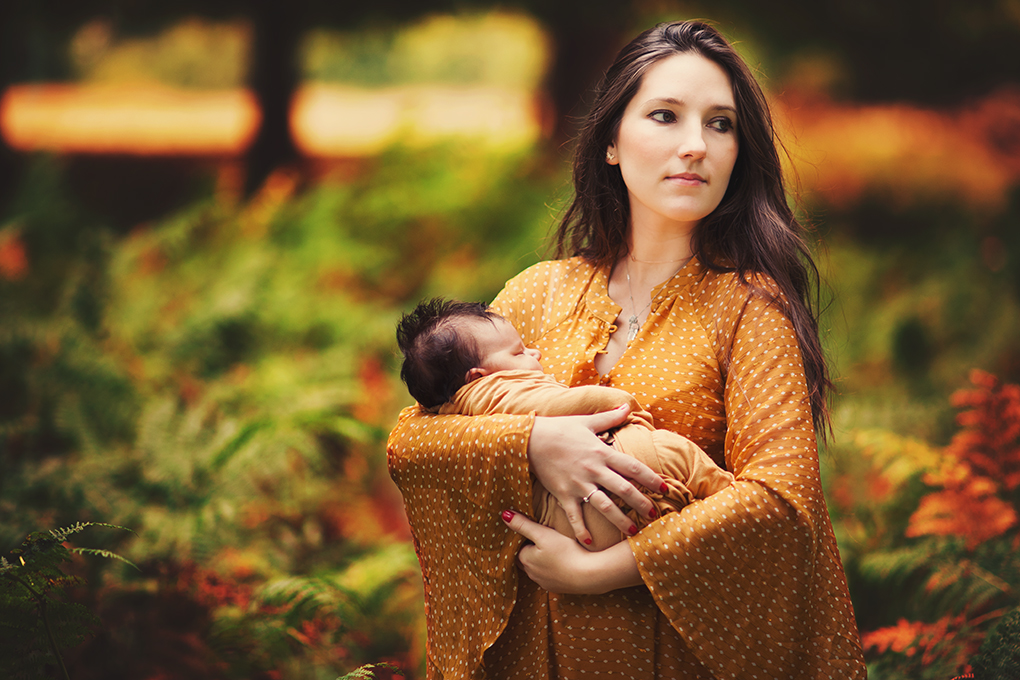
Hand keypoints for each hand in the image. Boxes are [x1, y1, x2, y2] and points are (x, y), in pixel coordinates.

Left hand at [501, 510, 641, 593]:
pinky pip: (552, 577)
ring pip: (539, 569)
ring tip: (555, 550)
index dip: (526, 539)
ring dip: (544, 561)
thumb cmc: (566, 552)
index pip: (519, 548)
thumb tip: (504, 514)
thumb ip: (523, 525)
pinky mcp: (559, 588)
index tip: (536, 532)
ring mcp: (545, 583)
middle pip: (527, 559)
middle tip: (544, 540)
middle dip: (533, 551)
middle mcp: (532, 575)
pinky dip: (555, 570)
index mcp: (525, 560)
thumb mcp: (543, 534)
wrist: (590, 575)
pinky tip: (565, 562)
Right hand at [527, 405, 664, 542]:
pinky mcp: (564, 494)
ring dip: (620, 520)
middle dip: (641, 503)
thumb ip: (609, 417)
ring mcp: (579, 484)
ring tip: (632, 532)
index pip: (632, 467)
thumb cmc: (559, 428)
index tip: (665, 488)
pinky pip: (575, 516)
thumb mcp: (586, 421)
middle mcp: (594, 470)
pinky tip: (589, 543)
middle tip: (654, 515)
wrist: (529, 439)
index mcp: (601, 453)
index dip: (650, 478)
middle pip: (623, 489)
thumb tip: (627, 406)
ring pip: (604, 506)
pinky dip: (581, 530)